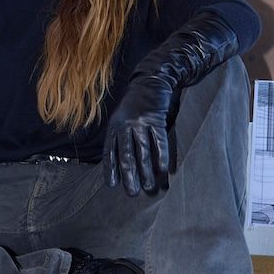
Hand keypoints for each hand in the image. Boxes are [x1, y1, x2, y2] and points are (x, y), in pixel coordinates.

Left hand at [103, 76, 172, 196]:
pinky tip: (163, 170)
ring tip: (150, 186)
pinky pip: (159, 141)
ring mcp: (141, 121)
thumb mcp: (121, 118)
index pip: (109, 151)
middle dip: (129, 176)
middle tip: (133, 193)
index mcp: (114, 126)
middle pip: (126, 155)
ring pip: (143, 151)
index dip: (110, 169)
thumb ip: (119, 137)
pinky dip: (161, 156)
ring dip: (146, 171)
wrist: (151, 81)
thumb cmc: (135, 105)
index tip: (112, 185)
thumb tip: (119, 165)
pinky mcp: (156, 119)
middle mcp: (125, 124)